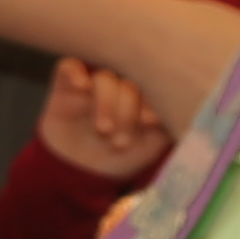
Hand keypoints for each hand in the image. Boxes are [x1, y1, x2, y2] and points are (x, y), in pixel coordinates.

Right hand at [32, 58, 172, 186]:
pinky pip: (69, 67)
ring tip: (103, 130)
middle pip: (128, 82)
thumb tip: (173, 111)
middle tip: (121, 141)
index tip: (149, 122)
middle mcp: (122, 83)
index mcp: (146, 93)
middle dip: (126, 112)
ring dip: (105, 103)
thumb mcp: (150, 147)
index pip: (153, 85)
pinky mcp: (67, 85)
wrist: (83, 172)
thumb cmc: (122, 155)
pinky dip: (75, 73)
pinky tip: (81, 86)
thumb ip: (165, 128)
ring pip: (103, 78)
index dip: (152, 101)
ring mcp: (94, 83)